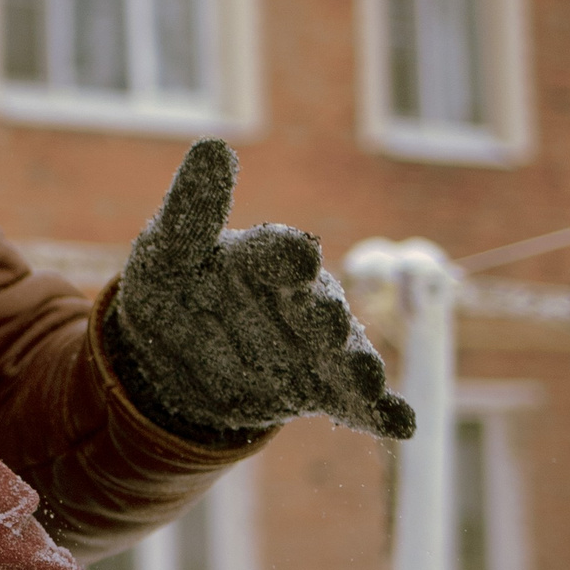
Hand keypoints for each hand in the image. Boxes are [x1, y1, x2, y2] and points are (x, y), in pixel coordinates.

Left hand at [107, 140, 415, 442]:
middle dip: (324, 314)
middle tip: (329, 323)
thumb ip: (192, 207)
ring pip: (343, 353)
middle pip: (319, 305)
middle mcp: (300, 297)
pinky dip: (380, 412)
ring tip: (365, 378)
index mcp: (262, 257)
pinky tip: (400, 424)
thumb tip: (211, 145)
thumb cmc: (173, 284)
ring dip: (357, 365)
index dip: (284, 254)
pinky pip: (354, 402)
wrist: (173, 354)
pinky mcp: (319, 387)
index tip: (296, 253)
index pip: (276, 251)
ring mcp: (314, 345)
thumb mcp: (168, 250)